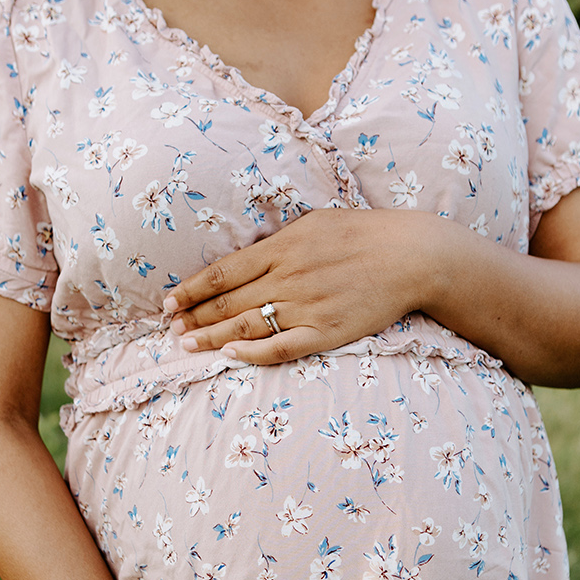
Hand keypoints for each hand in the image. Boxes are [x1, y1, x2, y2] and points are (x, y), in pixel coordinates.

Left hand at [163, 207, 429, 363]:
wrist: (411, 255)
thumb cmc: (362, 233)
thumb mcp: (313, 222)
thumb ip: (277, 242)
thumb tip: (245, 255)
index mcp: (281, 248)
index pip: (221, 273)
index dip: (189, 290)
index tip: (168, 302)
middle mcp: (286, 278)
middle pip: (227, 303)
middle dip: (193, 317)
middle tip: (168, 329)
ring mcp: (305, 307)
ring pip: (246, 327)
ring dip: (211, 338)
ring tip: (186, 346)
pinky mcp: (326, 332)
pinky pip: (281, 347)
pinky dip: (253, 353)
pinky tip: (229, 357)